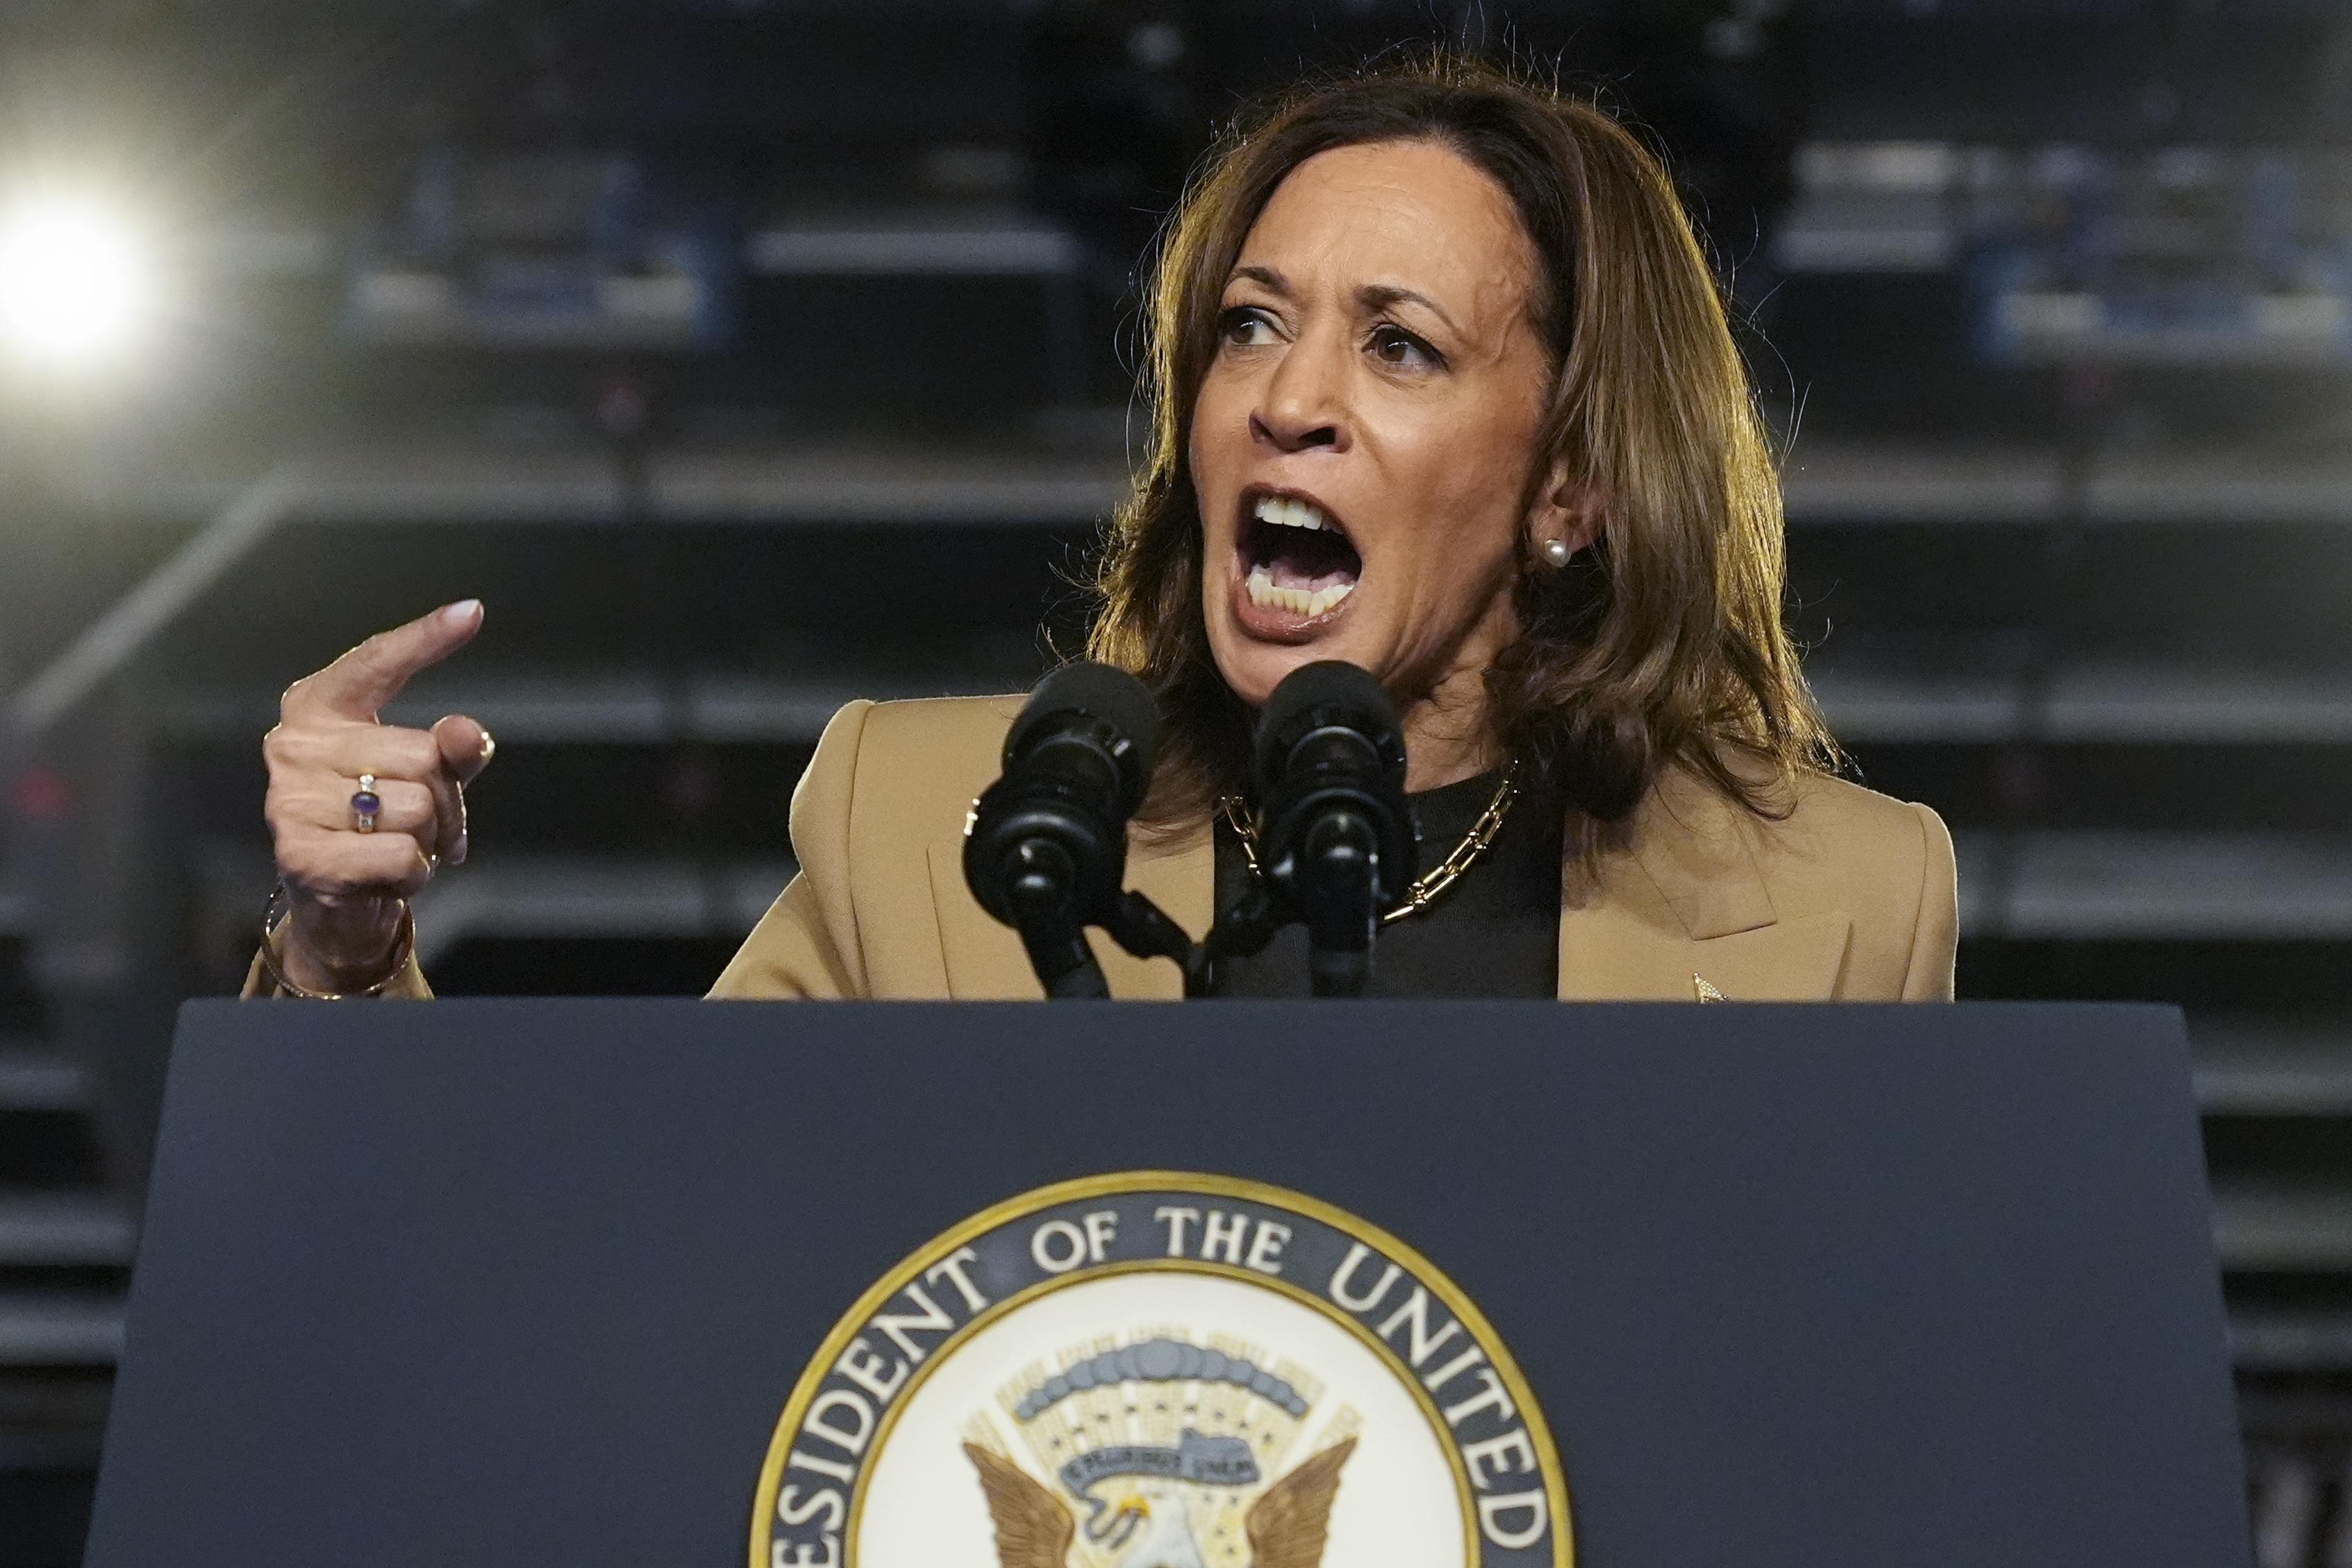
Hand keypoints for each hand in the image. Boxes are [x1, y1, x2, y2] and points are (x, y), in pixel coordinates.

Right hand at [262, 600, 494, 991]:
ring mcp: (290, 801)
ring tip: (400, 848)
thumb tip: (465, 732)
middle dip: (447, 798)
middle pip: (422, 755)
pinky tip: (386, 877)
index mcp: (318, 710)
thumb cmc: (380, 826)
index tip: (472, 611)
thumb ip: (452, 749)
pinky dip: (413, 873)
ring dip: (430, 839)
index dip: (424, 638)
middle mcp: (293, 746)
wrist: (337, 907)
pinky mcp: (302, 856)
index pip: (375, 663)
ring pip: (417, 807)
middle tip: (428, 824)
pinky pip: (402, 854)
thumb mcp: (425, 779)